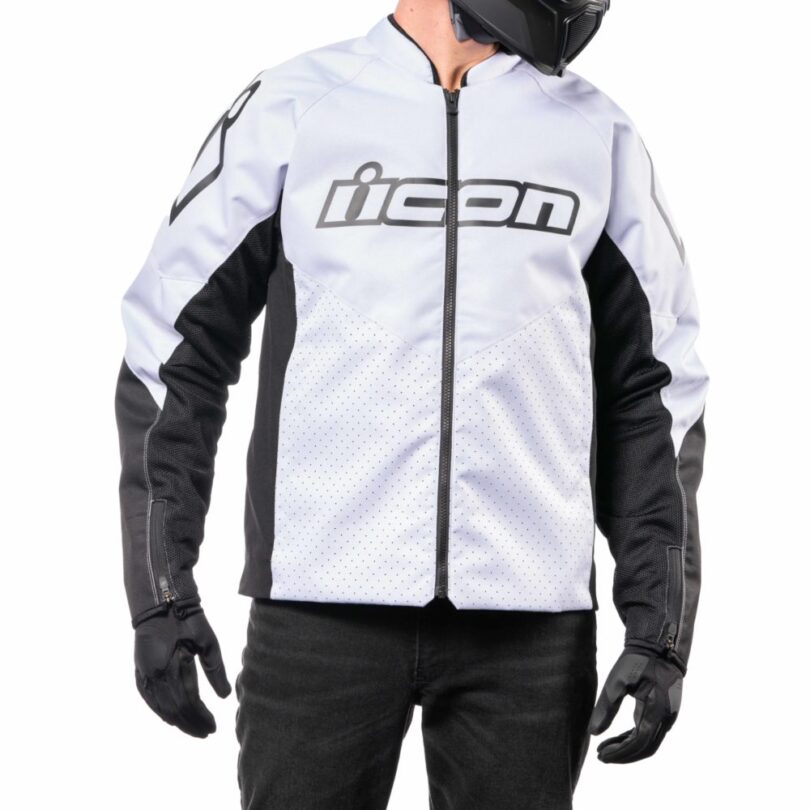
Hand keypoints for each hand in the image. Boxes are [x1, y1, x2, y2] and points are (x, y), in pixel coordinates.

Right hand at [134, 604, 231, 737]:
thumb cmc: (187, 618)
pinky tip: (172, 718)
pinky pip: (150, 700)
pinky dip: (162, 712)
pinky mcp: (140, 673)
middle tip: (207, 732)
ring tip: (194, 728)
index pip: (187, 703)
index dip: (200, 717)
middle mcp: (153, 676)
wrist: (160, 602)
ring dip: (177, 721)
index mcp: (170, 668)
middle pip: (174, 710)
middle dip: (191, 723)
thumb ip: (215, 669)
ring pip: (160, 708)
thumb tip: (224, 697)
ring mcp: (144, 676)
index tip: (214, 727)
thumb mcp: (208, 641)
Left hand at [589, 647, 683, 763]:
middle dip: (623, 755)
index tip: (600, 755)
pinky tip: (620, 738)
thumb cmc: (637, 661)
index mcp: (656, 710)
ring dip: (629, 749)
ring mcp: (670, 716)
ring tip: (606, 749)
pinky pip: (653, 733)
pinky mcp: (667, 712)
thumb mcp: (617, 681)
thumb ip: (605, 708)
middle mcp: (667, 717)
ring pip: (650, 743)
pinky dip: (636, 738)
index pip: (638, 742)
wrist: (660, 646)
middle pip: (646, 748)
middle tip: (601, 756)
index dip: (619, 752)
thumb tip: (593, 733)